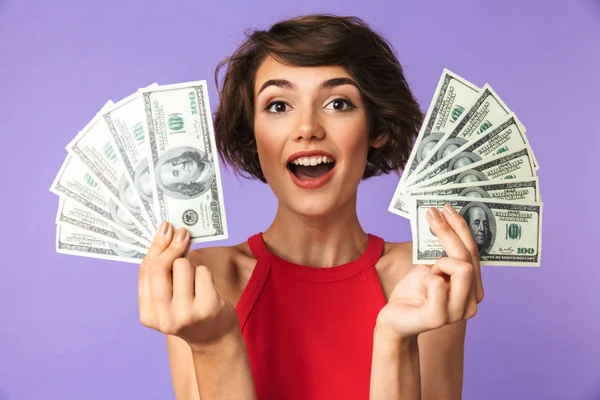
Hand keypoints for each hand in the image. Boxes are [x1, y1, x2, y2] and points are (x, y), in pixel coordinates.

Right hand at [138, 222, 238, 350]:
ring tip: (196, 281)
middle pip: (161, 267)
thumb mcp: (168, 300)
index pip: (146, 272)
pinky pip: (203, 272)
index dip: (155, 247)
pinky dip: (205, 273)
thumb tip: (165, 234)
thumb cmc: (189, 312)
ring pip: (184, 266)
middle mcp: (165, 317)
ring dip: (192, 266)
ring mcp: (187, 314)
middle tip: (182, 233)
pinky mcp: (208, 307)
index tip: (165, 229)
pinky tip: (207, 287)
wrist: (215, 339)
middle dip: (172, 246)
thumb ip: (161, 275)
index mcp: (148, 315)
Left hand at [377, 204, 484, 339]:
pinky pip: (437, 283)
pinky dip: (425, 278)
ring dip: (438, 264)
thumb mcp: (431, 267)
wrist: (394, 318)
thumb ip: (445, 253)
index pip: (473, 252)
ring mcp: (458, 312)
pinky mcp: (439, 318)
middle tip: (431, 213)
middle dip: (449, 232)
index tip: (446, 208)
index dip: (461, 228)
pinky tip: (420, 288)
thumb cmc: (414, 292)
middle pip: (468, 257)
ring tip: (426, 274)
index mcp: (473, 288)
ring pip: (462, 268)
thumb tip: (447, 220)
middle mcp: (472, 302)